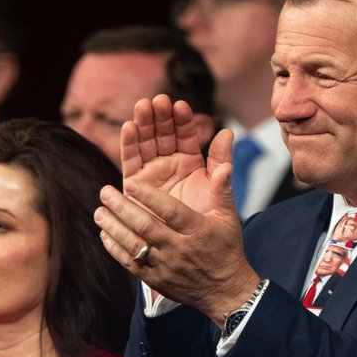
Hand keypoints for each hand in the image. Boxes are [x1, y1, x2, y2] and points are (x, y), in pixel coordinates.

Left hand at [96, 154, 258, 323]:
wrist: (225, 291)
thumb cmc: (226, 248)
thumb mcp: (229, 218)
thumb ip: (223, 189)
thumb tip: (226, 165)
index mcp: (197, 230)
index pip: (171, 211)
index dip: (149, 197)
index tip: (129, 182)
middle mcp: (180, 249)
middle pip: (146, 227)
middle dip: (122, 208)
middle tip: (105, 192)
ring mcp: (166, 266)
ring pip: (134, 246)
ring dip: (113, 228)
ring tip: (99, 212)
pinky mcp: (156, 280)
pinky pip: (131, 264)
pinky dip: (115, 249)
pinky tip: (105, 234)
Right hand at [121, 96, 229, 215]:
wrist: (194, 256)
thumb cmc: (208, 224)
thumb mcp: (217, 192)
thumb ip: (220, 163)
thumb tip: (228, 133)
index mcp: (190, 163)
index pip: (185, 135)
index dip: (182, 120)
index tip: (180, 106)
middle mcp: (169, 164)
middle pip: (162, 134)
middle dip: (160, 117)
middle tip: (158, 101)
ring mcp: (151, 173)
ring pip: (146, 144)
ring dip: (143, 125)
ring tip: (142, 107)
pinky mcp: (134, 185)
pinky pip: (130, 162)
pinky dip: (129, 144)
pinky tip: (129, 127)